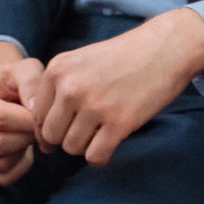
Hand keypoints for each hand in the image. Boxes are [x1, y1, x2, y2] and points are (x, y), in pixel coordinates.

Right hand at [0, 42, 45, 184]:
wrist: (2, 93)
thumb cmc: (15, 80)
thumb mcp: (26, 70)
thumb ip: (33, 83)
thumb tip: (34, 109)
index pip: (0, 118)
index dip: (29, 120)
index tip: (45, 114)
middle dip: (27, 137)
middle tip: (39, 126)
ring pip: (1, 163)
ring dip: (25, 150)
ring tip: (29, 132)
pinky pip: (3, 177)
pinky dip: (21, 166)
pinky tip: (24, 147)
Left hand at [29, 8, 203, 164]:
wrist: (167, 47)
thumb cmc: (125, 56)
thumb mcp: (82, 60)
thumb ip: (59, 88)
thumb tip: (43, 134)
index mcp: (57, 70)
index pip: (37, 115)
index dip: (51, 127)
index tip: (67, 128)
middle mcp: (70, 88)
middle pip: (52, 135)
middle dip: (68, 137)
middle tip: (88, 129)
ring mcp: (94, 106)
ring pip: (72, 148)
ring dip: (87, 145)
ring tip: (103, 130)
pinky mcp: (119, 122)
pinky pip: (96, 156)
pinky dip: (101, 156)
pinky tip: (111, 143)